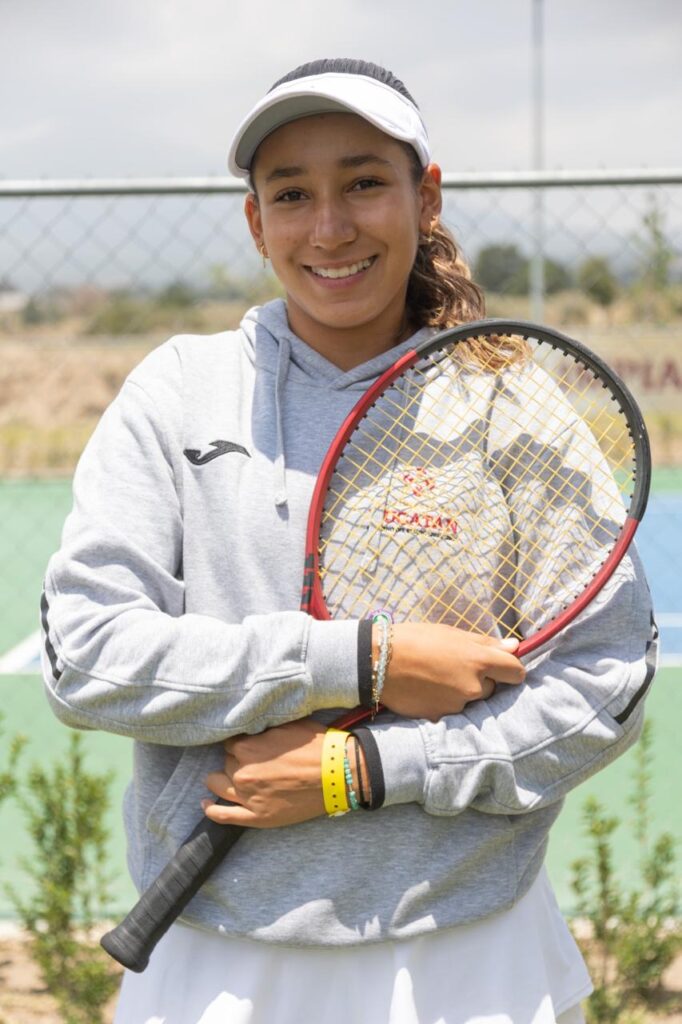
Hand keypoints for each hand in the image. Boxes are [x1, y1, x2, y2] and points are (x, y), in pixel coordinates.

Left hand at [202, 718, 328, 827]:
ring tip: (227, 777)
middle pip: (226, 763)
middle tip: (254, 759)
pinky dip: (212, 810)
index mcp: (247, 747)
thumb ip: (262, 727)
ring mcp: (248, 797)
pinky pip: (225, 816)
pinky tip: (206, 804)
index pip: (230, 743)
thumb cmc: (315, 746)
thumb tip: (251, 724)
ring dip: (220, 779)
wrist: (337, 774)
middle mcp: (242, 772)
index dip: (240, 743)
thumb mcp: (287, 725)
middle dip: (236, 760)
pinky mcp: (257, 817)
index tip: (250, 744)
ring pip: (218, 785)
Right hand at [380, 624, 524, 720]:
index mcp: (478, 660)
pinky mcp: (441, 718)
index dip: (510, 669)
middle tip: (455, 669)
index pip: (516, 672)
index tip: (501, 667)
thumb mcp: (450, 633)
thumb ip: (485, 643)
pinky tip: (427, 691)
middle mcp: (473, 686)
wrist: (377, 662)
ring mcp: (457, 705)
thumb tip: (515, 646)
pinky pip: (452, 712)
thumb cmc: (414, 639)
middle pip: (492, 688)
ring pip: (471, 701)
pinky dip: (444, 703)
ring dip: (462, 693)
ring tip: (437, 680)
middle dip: (480, 681)